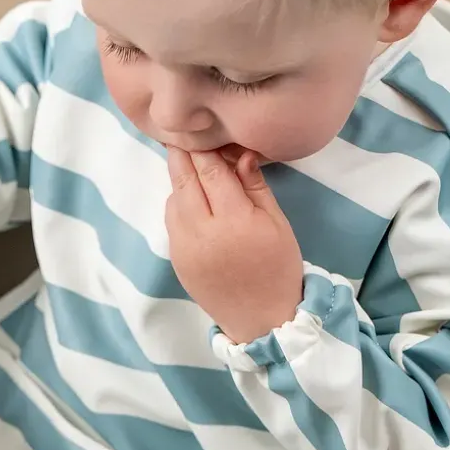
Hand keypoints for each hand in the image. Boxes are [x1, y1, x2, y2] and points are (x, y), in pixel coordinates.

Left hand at [165, 148, 303, 343]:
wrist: (262, 319)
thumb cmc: (278, 268)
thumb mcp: (276, 224)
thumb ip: (254, 187)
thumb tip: (239, 154)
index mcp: (234, 221)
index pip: (211, 171)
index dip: (204, 147)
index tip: (202, 130)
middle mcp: (202, 233)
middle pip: (184, 181)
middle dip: (182, 155)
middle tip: (181, 134)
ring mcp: (185, 248)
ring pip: (173, 200)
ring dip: (179, 179)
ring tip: (189, 164)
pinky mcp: (177, 260)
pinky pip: (171, 222)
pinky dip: (178, 204)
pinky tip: (191, 198)